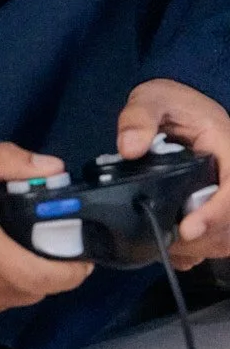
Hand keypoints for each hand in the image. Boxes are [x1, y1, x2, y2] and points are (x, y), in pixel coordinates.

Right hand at [0, 141, 92, 326]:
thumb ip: (3, 161)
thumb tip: (53, 168)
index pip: (37, 275)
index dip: (70, 272)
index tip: (84, 256)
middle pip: (31, 290)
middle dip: (50, 272)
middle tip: (52, 244)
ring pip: (12, 302)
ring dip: (25, 282)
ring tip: (18, 252)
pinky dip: (0, 291)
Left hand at [117, 79, 229, 268]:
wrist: (180, 108)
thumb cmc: (171, 102)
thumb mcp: (153, 97)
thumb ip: (139, 118)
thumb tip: (129, 148)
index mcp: (228, 148)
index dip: (216, 214)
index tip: (188, 230)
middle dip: (202, 238)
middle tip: (165, 241)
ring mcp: (228, 194)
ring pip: (227, 236)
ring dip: (200, 247)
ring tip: (165, 243)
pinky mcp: (220, 208)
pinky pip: (219, 240)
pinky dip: (197, 250)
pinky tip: (173, 246)